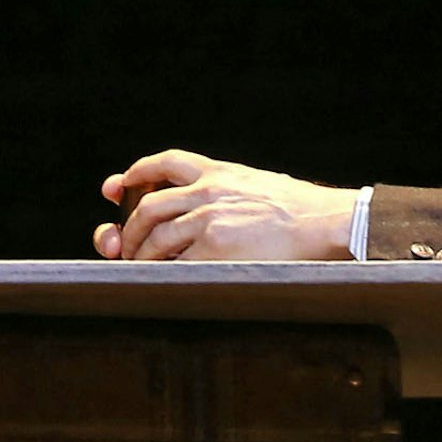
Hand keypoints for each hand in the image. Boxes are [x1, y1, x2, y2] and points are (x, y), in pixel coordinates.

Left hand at [94, 150, 358, 260]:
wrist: (324, 222)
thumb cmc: (299, 209)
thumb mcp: (256, 183)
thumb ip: (226, 189)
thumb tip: (202, 206)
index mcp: (220, 172)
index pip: (167, 162)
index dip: (136, 173)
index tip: (117, 186)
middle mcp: (208, 191)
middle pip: (149, 206)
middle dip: (128, 228)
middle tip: (123, 244)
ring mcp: (209, 219)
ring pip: (154, 237)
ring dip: (139, 254)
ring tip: (137, 266)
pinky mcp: (215, 248)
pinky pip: (174, 262)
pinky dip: (160, 271)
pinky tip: (159, 279)